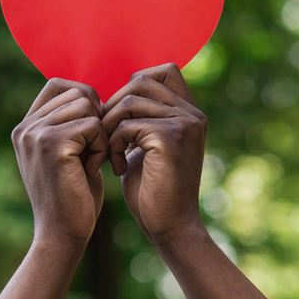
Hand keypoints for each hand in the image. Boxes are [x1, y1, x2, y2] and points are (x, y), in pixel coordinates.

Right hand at [11, 78, 107, 243]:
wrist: (63, 234)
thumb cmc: (73, 196)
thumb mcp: (68, 153)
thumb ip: (70, 123)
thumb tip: (91, 93)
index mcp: (26, 126)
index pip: (59, 84)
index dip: (85, 99)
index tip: (94, 130)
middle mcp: (25, 127)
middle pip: (78, 92)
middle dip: (97, 118)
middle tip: (94, 151)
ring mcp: (35, 134)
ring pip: (87, 105)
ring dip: (100, 133)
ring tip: (92, 161)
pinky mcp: (52, 145)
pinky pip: (93, 125)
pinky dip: (102, 147)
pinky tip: (93, 169)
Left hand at [102, 63, 206, 240]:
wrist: (169, 227)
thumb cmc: (152, 190)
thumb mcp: (145, 146)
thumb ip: (139, 119)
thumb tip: (115, 95)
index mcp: (188, 112)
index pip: (163, 70)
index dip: (133, 84)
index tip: (118, 117)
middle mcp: (192, 113)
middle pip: (141, 80)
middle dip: (113, 106)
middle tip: (105, 136)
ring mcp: (184, 124)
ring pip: (128, 101)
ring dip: (109, 127)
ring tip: (109, 154)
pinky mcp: (170, 138)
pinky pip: (126, 125)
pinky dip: (113, 144)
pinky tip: (117, 167)